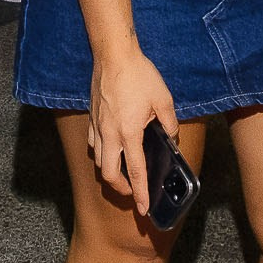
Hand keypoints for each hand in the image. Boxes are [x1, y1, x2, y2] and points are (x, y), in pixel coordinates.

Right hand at [87, 46, 179, 215]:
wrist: (113, 54)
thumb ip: (169, 122)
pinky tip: (112, 147)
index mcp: (129, 132)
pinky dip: (101, 152)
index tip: (143, 208)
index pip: (136, 171)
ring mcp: (98, 126)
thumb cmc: (139, 75)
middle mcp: (110, 134)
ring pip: (98, 160)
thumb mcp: (164, 99)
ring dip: (110, 171)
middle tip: (133, 191)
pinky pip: (92, 143)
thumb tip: (171, 136)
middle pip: (108, 174)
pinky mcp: (92, 117)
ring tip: (124, 172)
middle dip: (121, 188)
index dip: (140, 193)